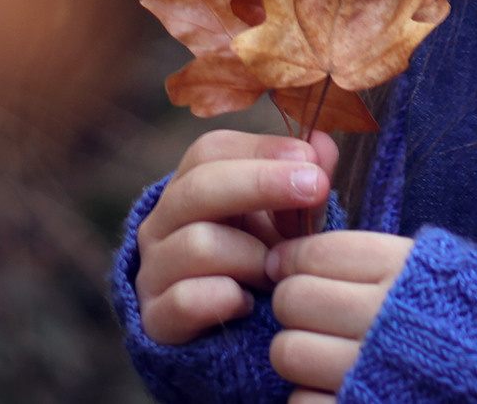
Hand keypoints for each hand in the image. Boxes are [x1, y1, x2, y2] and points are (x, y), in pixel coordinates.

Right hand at [136, 130, 339, 345]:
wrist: (231, 335)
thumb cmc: (263, 261)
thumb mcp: (289, 219)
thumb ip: (307, 179)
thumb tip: (322, 140)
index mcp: (191, 187)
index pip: (210, 151)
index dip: (262, 150)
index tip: (311, 160)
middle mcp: (162, 224)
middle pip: (199, 187)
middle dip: (263, 183)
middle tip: (315, 188)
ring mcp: (153, 271)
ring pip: (199, 244)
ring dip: (252, 257)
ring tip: (276, 272)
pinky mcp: (155, 319)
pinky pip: (186, 300)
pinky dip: (226, 299)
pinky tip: (249, 303)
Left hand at [267, 231, 415, 402]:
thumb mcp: (443, 270)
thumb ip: (380, 259)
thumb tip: (295, 255)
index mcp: (405, 270)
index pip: (317, 253)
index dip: (293, 258)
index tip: (290, 268)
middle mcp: (385, 317)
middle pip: (293, 299)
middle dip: (296, 306)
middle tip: (313, 317)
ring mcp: (371, 371)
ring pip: (288, 352)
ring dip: (300, 355)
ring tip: (325, 358)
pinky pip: (300, 403)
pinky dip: (312, 399)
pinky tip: (337, 393)